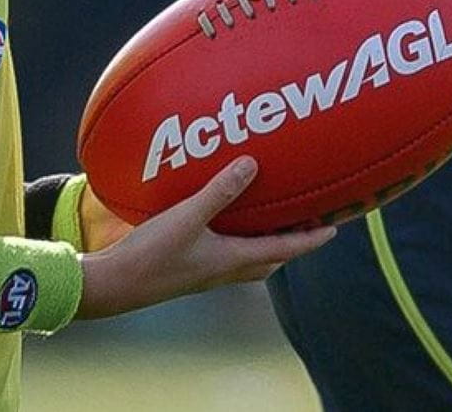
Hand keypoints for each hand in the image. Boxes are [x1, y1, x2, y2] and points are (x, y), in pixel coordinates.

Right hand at [75, 156, 336, 319]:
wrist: (116, 285)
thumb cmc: (152, 255)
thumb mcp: (187, 217)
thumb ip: (219, 191)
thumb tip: (251, 165)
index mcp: (232, 260)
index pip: (284, 249)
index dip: (311, 239)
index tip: (334, 230)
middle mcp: (224, 271)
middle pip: (270, 260)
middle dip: (291, 245)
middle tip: (304, 225)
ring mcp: (206, 275)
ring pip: (249, 262)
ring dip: (265, 246)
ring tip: (268, 224)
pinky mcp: (188, 271)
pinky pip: (225, 258)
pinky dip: (236, 243)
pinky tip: (220, 227)